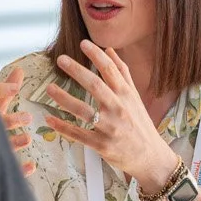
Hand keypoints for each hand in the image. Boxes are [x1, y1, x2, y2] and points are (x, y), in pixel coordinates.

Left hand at [45, 41, 177, 195]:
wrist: (150, 157)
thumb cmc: (140, 124)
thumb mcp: (135, 97)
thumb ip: (122, 73)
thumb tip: (109, 50)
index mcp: (126, 95)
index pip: (110, 70)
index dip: (96, 55)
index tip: (83, 43)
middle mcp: (118, 109)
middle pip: (95, 86)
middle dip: (77, 71)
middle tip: (60, 59)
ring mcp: (110, 128)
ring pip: (83, 110)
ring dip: (64, 98)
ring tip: (50, 88)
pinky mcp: (102, 145)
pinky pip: (78, 134)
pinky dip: (62, 127)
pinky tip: (49, 118)